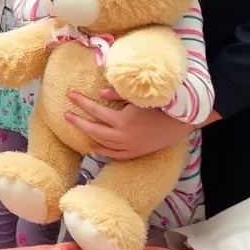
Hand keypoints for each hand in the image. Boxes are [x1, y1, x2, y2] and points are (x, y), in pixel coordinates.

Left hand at [65, 88, 193, 159]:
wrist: (183, 121)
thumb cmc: (162, 105)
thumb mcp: (139, 97)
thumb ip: (119, 95)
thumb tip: (100, 93)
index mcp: (123, 121)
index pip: (95, 110)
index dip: (81, 102)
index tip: (70, 94)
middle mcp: (124, 137)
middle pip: (94, 130)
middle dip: (78, 122)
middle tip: (66, 114)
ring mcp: (130, 147)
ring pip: (104, 144)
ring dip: (89, 136)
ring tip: (79, 128)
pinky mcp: (137, 153)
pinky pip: (116, 155)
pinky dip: (104, 152)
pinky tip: (95, 148)